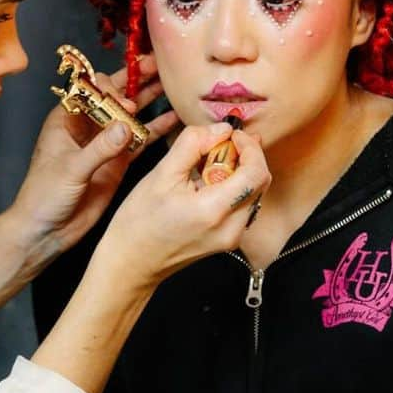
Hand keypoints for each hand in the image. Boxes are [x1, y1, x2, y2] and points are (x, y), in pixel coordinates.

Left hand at [9, 54, 175, 263]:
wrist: (46, 231)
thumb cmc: (43, 196)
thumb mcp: (70, 169)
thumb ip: (99, 148)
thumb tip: (126, 126)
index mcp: (66, 119)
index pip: (91, 91)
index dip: (111, 90)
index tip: (126, 104)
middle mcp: (87, 126)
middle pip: (114, 95)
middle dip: (134, 80)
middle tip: (157, 65)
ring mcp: (105, 144)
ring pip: (130, 115)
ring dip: (149, 100)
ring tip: (171, 83)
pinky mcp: (118, 162)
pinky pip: (140, 141)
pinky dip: (156, 130)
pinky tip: (174, 118)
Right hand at [92, 122, 270, 294]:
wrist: (132, 264)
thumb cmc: (139, 224)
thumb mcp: (160, 174)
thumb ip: (193, 144)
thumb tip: (221, 129)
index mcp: (214, 211)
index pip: (256, 172)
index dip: (249, 147)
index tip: (231, 134)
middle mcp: (231, 228)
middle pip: (260, 181)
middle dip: (244, 156)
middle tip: (218, 145)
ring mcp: (232, 237)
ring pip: (253, 192)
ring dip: (238, 171)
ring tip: (207, 164)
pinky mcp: (229, 239)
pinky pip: (243, 205)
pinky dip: (232, 187)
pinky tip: (207, 182)